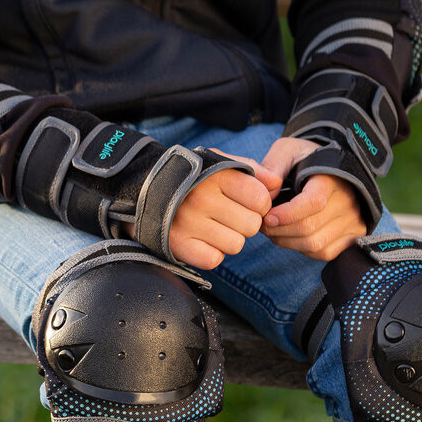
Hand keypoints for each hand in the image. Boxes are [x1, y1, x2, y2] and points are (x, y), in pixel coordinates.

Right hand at [168, 148, 279, 269]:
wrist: (144, 187)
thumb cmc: (193, 176)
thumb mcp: (220, 162)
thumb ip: (252, 169)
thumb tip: (277, 185)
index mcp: (217, 176)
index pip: (261, 199)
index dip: (260, 204)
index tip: (247, 202)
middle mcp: (203, 198)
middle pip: (252, 225)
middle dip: (246, 223)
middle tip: (229, 216)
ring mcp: (189, 222)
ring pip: (236, 245)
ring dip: (230, 239)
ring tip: (215, 227)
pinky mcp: (179, 244)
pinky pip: (214, 259)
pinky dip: (212, 253)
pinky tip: (203, 239)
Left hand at [260, 137, 366, 260]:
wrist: (334, 167)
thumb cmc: (306, 159)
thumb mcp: (288, 150)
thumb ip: (273, 166)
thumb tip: (266, 192)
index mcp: (330, 178)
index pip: (313, 202)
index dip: (287, 214)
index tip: (267, 217)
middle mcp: (347, 200)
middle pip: (309, 228)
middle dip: (278, 230)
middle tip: (263, 224)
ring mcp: (352, 219)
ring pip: (314, 244)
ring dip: (286, 242)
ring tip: (274, 230)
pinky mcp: (353, 234)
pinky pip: (324, 252)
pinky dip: (302, 249)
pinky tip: (293, 236)